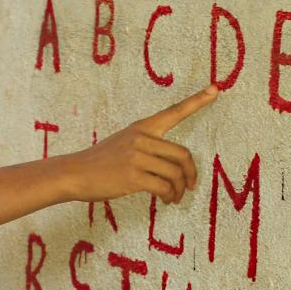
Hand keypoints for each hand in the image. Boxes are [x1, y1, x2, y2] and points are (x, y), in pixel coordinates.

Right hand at [63, 84, 218, 204]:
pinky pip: (164, 187)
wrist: (74, 173)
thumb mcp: (123, 143)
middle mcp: (141, 138)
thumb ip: (146, 146)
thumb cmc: (100, 162)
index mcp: (142, 127)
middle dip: (190, 174)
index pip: (174, 111)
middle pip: (182, 155)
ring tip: (174, 198)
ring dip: (179, 190)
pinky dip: (169, 197)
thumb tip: (172, 164)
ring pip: (175, 174)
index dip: (197, 101)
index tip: (216, 88)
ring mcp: (137, 157)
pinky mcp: (133, 176)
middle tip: (190, 186)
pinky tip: (165, 200)